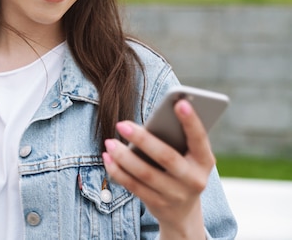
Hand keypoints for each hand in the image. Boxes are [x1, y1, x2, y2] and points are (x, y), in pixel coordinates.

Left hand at [102, 100, 213, 238]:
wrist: (182, 211)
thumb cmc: (180, 168)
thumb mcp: (187, 156)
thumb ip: (174, 140)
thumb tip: (147, 123)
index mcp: (204, 161)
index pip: (200, 139)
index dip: (191, 121)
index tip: (180, 102)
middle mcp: (194, 180)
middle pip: (166, 157)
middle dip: (142, 139)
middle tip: (121, 124)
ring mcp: (176, 195)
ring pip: (145, 174)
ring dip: (124, 156)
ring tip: (109, 141)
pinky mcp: (158, 205)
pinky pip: (133, 186)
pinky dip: (118, 171)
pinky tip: (107, 158)